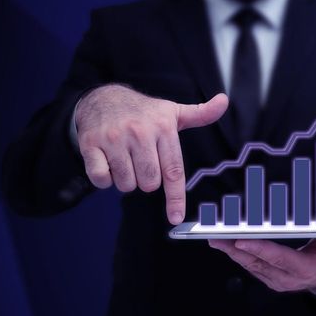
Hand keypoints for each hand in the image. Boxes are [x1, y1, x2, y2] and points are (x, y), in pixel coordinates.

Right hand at [75, 84, 228, 223]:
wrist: (102, 98)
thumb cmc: (143, 112)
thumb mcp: (173, 111)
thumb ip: (201, 114)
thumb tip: (224, 101)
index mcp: (164, 128)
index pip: (174, 171)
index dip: (176, 197)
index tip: (175, 217)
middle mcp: (140, 132)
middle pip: (149, 182)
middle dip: (147, 181)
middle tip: (142, 163)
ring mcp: (114, 138)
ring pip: (126, 184)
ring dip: (126, 179)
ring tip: (125, 160)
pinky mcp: (91, 144)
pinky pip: (101, 179)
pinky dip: (104, 179)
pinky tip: (107, 163)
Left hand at [208, 238, 315, 292]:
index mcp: (303, 269)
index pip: (279, 258)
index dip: (260, 249)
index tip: (242, 241)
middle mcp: (286, 277)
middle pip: (257, 262)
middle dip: (236, 249)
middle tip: (218, 236)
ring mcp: (275, 279)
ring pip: (249, 265)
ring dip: (231, 252)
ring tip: (215, 237)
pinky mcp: (268, 277)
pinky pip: (249, 266)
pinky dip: (236, 254)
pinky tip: (224, 243)